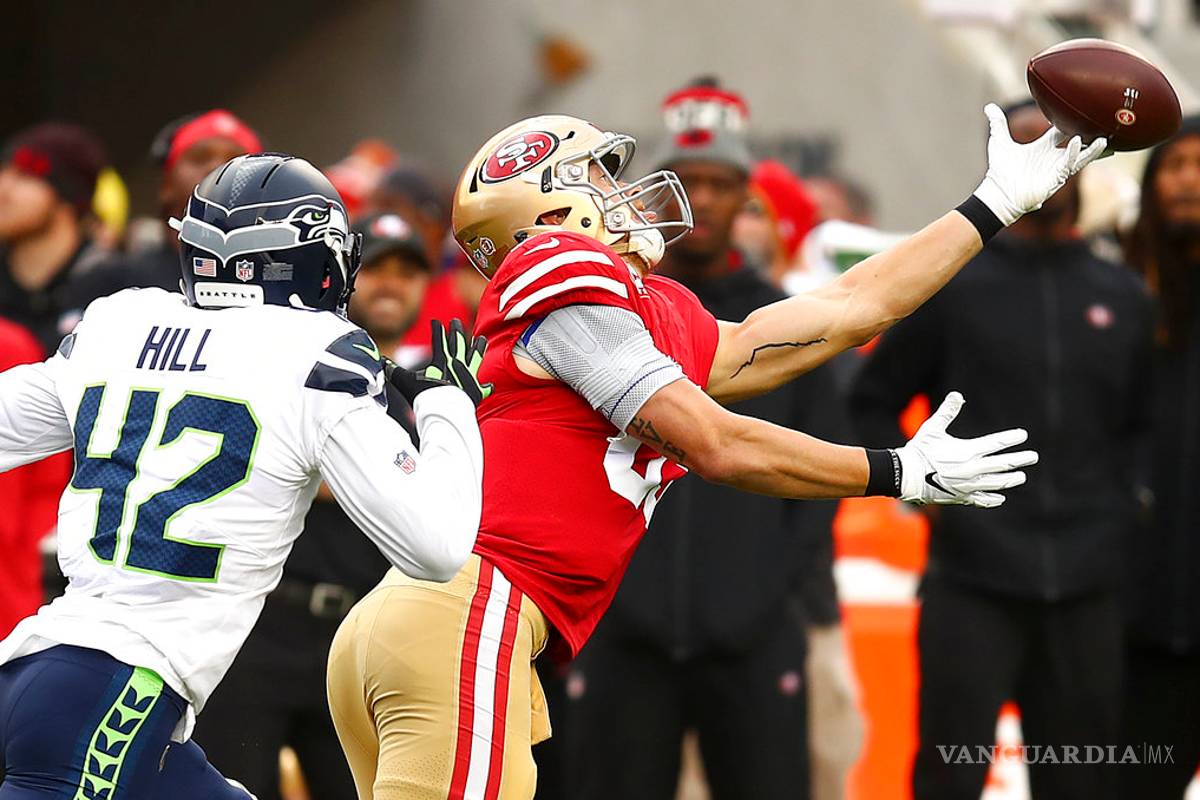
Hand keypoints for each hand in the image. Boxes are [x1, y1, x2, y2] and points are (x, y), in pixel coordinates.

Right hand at [386, 319, 491, 405]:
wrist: (442, 412)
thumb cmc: (423, 397)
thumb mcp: (404, 381)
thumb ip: (393, 370)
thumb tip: (379, 360)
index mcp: (442, 361)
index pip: (439, 340)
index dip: (437, 330)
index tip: (436, 322)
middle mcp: (457, 365)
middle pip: (458, 343)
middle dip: (456, 331)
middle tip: (456, 321)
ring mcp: (468, 377)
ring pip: (475, 358)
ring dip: (478, 348)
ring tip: (482, 339)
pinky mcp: (475, 392)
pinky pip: (483, 388)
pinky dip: (486, 387)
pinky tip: (489, 385)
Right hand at [894, 392, 1037, 507]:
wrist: (905, 476)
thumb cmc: (919, 450)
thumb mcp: (932, 428)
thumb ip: (947, 412)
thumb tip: (957, 394)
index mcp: (968, 451)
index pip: (997, 443)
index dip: (1012, 438)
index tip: (1023, 435)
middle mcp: (973, 469)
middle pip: (1004, 464)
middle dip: (1020, 459)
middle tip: (1033, 457)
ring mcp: (969, 485)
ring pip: (997, 483)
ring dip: (1011, 479)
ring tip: (1021, 476)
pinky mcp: (961, 497)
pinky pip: (982, 499)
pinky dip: (993, 499)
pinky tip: (1001, 498)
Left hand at [973, 103, 1106, 225]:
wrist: (997, 193)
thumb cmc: (999, 171)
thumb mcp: (999, 141)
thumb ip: (998, 123)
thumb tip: (989, 107)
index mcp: (1042, 148)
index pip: (1060, 131)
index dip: (1067, 120)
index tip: (1077, 107)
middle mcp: (1052, 157)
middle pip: (1077, 143)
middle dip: (1088, 135)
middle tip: (1101, 123)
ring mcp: (1056, 168)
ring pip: (1081, 156)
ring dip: (1092, 149)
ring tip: (1104, 138)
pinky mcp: (1056, 178)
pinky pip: (1070, 164)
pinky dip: (1075, 153)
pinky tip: (1077, 141)